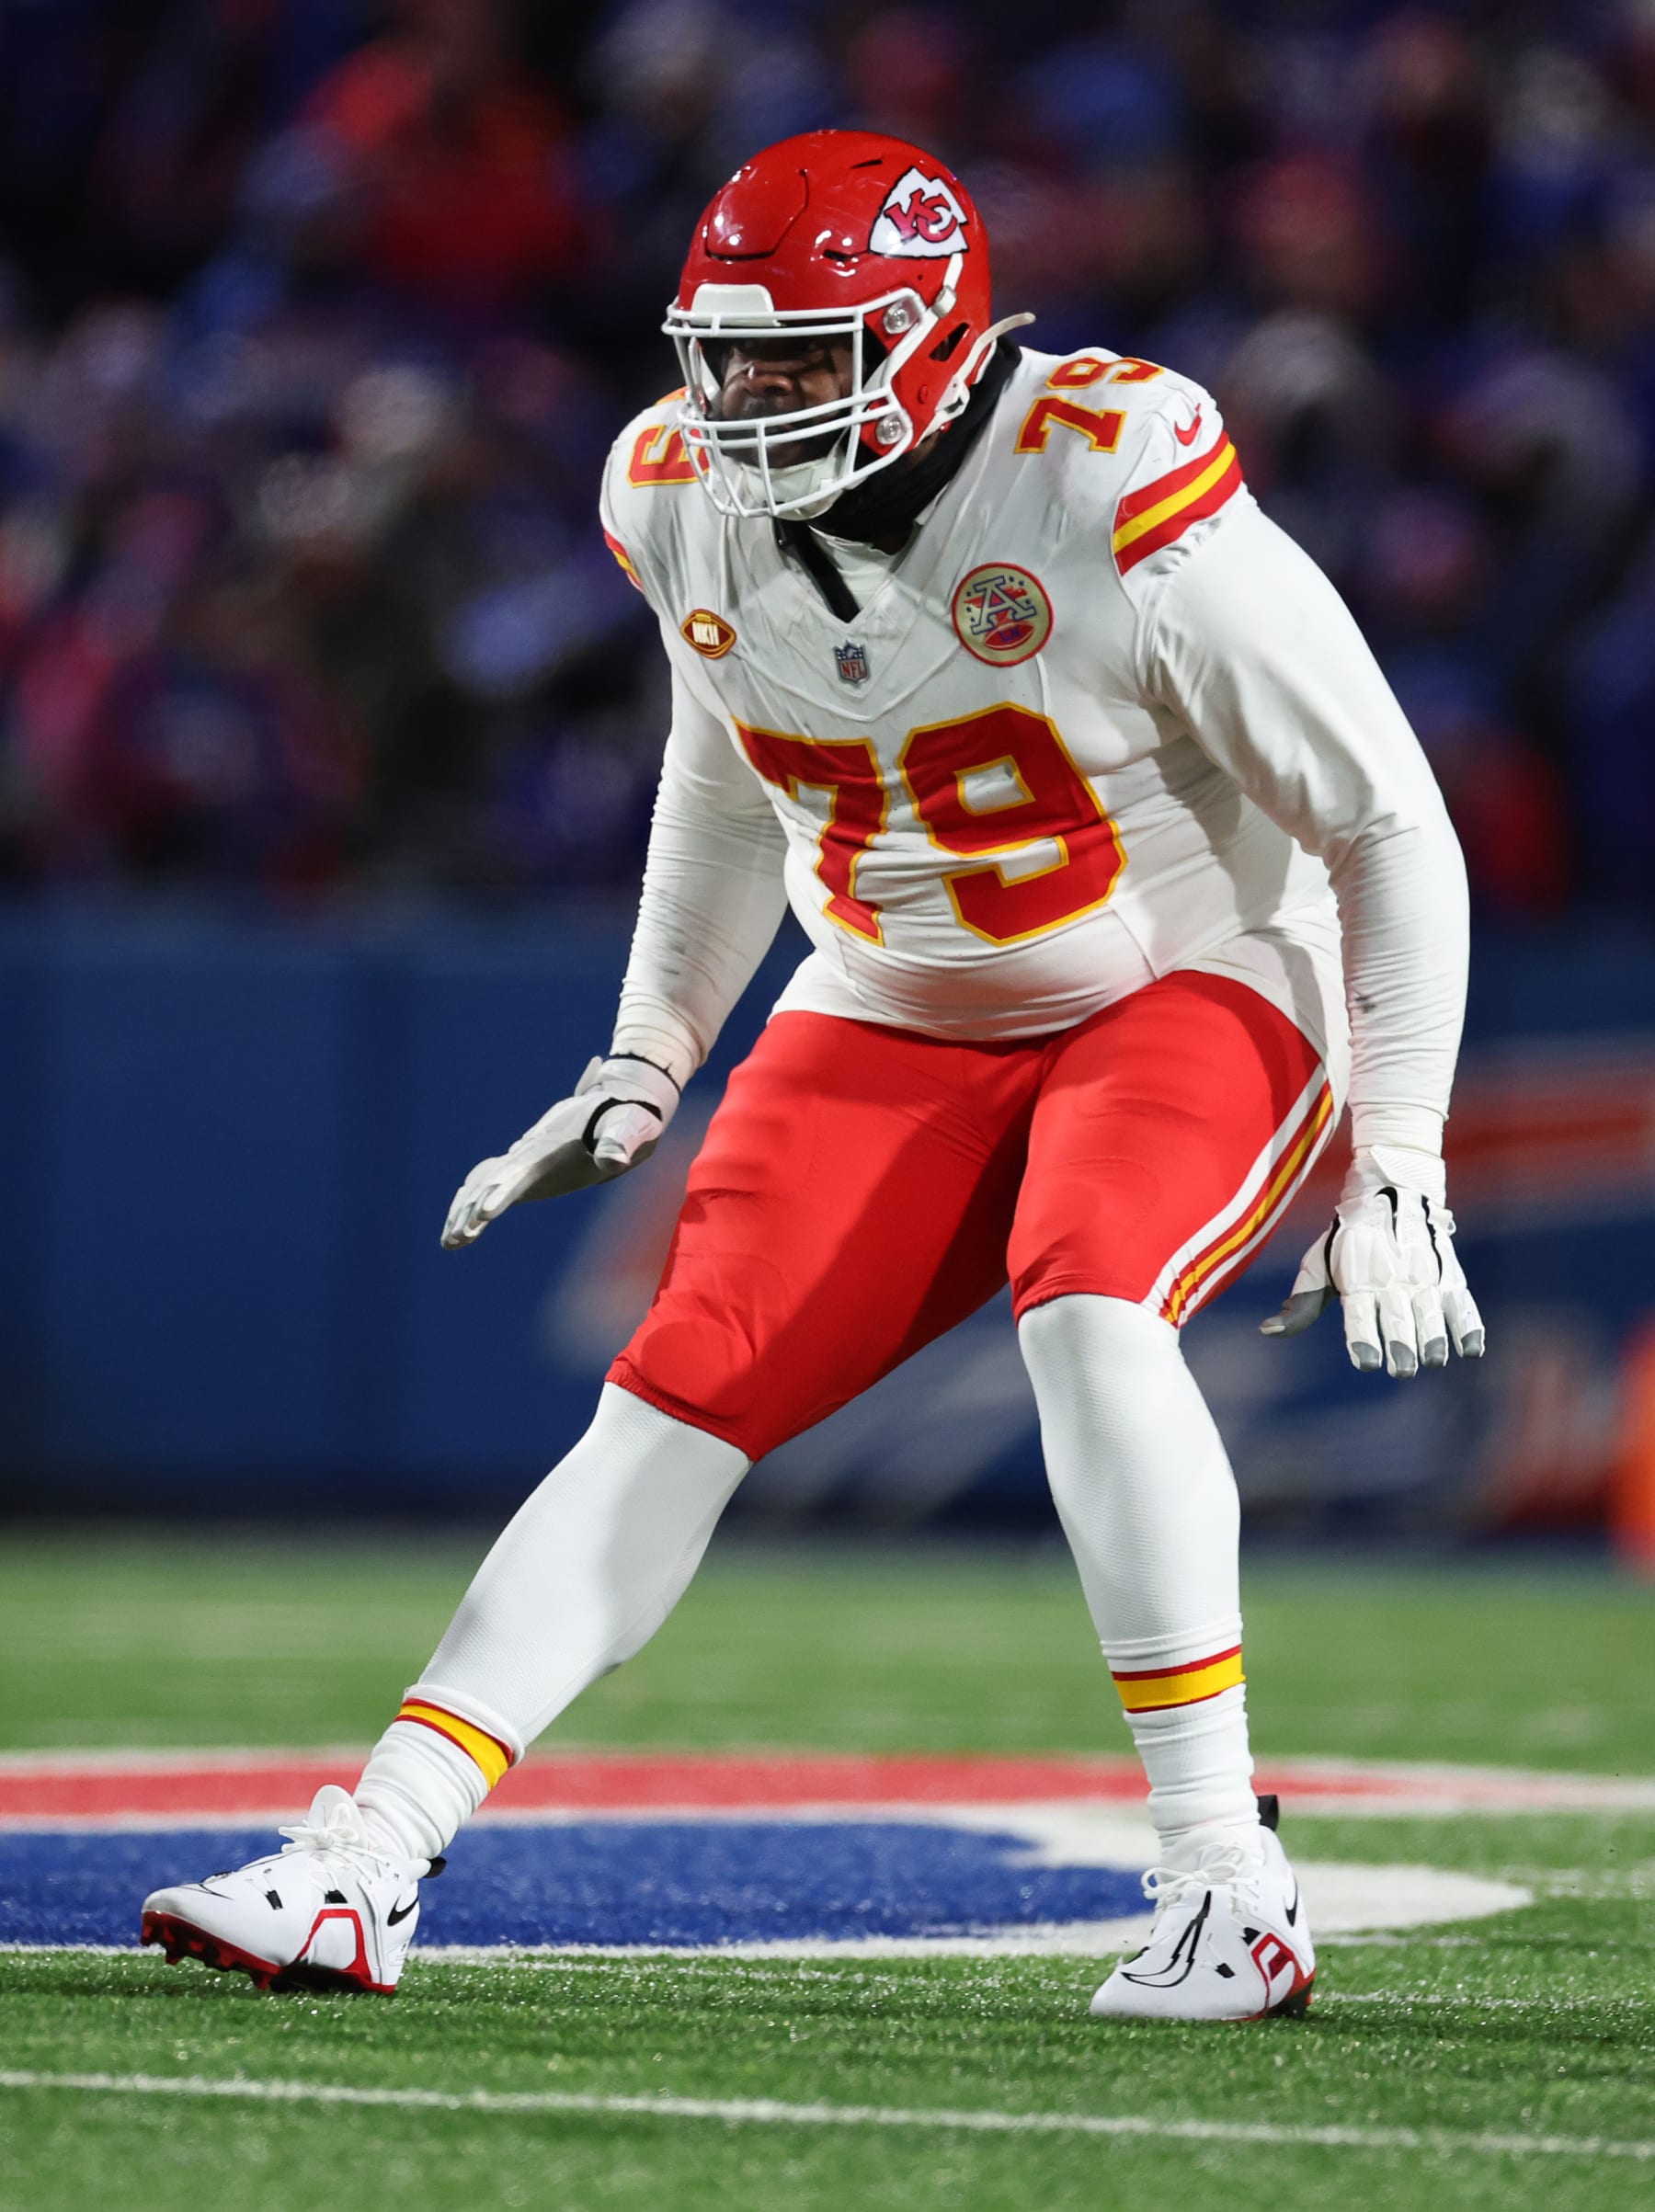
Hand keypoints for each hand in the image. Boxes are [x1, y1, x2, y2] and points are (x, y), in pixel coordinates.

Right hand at [441, 1054, 679, 1249]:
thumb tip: (614, 1160)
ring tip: (450, 1243)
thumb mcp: (630, 1127)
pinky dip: (470, 1202)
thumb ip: (619, 1141)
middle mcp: (529, 1153)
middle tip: (457, 1238)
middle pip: (491, 1180)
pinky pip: (488, 1183)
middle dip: (471, 1208)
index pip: (519, 1172)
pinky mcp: (526, 1167)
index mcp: (550, 1149)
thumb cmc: (625, 1119)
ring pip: (482, 1183)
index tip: (484, 1214)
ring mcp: (524, 1159)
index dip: (501, 1192)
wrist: (616, 1104)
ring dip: (464, 1210)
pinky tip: (459, 1231)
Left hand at [1260, 1145, 1483, 1377]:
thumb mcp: (1318, 1264)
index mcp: (1357, 1279)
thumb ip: (1299, 1304)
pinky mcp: (1449, 1275)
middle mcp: (1392, 1279)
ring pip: (1432, 1313)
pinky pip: (1463, 1304)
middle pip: (1399, 1318)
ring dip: (1434, 1340)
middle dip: (1402, 1347)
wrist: (1392, 1190)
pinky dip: (1467, 1326)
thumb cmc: (1348, 1240)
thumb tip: (1267, 1331)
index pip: (1360, 1315)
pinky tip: (1470, 1350)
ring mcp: (1424, 1277)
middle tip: (1402, 1371)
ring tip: (1433, 1360)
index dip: (1363, 1339)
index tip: (1367, 1362)